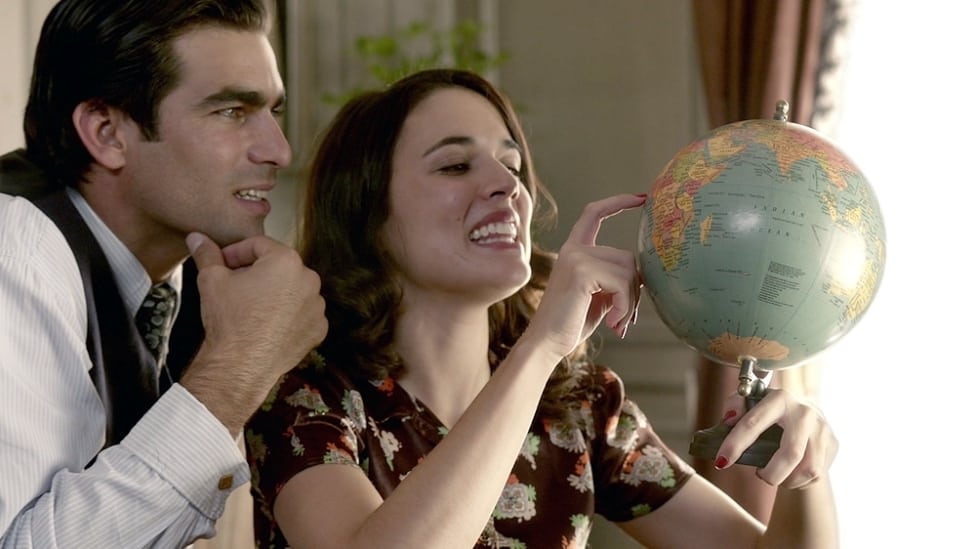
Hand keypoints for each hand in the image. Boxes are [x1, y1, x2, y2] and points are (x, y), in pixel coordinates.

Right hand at [180, 232, 327, 431]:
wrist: (241, 366)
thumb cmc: (229, 320)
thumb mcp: (211, 280)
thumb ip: (207, 254)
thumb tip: (197, 237)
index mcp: (286, 261)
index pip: (258, 245)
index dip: (236, 253)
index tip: (222, 264)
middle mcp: (309, 279)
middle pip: (278, 267)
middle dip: (256, 272)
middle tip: (234, 286)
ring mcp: (317, 306)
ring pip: (292, 290)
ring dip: (274, 293)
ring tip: (250, 307)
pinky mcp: (318, 328)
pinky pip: (302, 314)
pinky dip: (288, 316)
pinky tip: (267, 324)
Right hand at [524, 193, 645, 360]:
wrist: (547, 344)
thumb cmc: (572, 323)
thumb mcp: (599, 296)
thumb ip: (616, 278)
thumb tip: (646, 273)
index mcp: (574, 251)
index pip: (594, 214)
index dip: (618, 202)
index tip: (642, 198)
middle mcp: (573, 249)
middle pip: (627, 257)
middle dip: (634, 290)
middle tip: (625, 319)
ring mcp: (576, 258)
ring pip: (629, 271)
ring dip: (630, 302)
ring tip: (618, 323)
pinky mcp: (582, 271)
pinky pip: (623, 283)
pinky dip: (625, 307)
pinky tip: (613, 324)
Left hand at [716, 389, 837, 489]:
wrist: (807, 411)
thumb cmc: (770, 410)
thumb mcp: (750, 400)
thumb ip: (734, 404)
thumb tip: (728, 420)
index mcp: (780, 398)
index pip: (753, 423)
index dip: (735, 445)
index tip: (722, 462)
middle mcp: (804, 412)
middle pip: (791, 454)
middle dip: (771, 474)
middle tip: (760, 475)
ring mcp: (822, 428)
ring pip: (808, 469)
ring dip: (787, 480)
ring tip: (775, 475)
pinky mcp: (833, 443)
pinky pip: (816, 474)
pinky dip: (799, 481)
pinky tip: (790, 473)